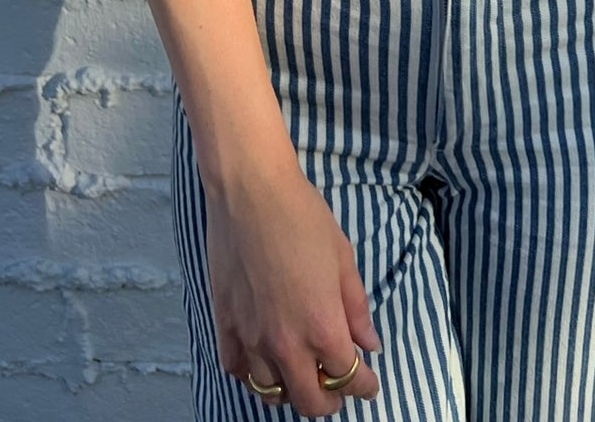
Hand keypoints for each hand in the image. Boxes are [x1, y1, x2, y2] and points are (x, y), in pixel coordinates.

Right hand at [204, 161, 382, 414]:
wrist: (250, 192)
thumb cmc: (303, 217)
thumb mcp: (343, 259)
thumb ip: (356, 308)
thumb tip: (369, 343)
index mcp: (323, 327)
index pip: (348, 378)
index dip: (364, 385)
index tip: (369, 382)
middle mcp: (286, 343)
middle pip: (309, 401)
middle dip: (330, 401)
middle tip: (338, 389)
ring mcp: (251, 338)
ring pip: (271, 392)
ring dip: (291, 390)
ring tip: (302, 376)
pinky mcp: (225, 324)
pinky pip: (237, 370)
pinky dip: (253, 376)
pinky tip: (264, 362)